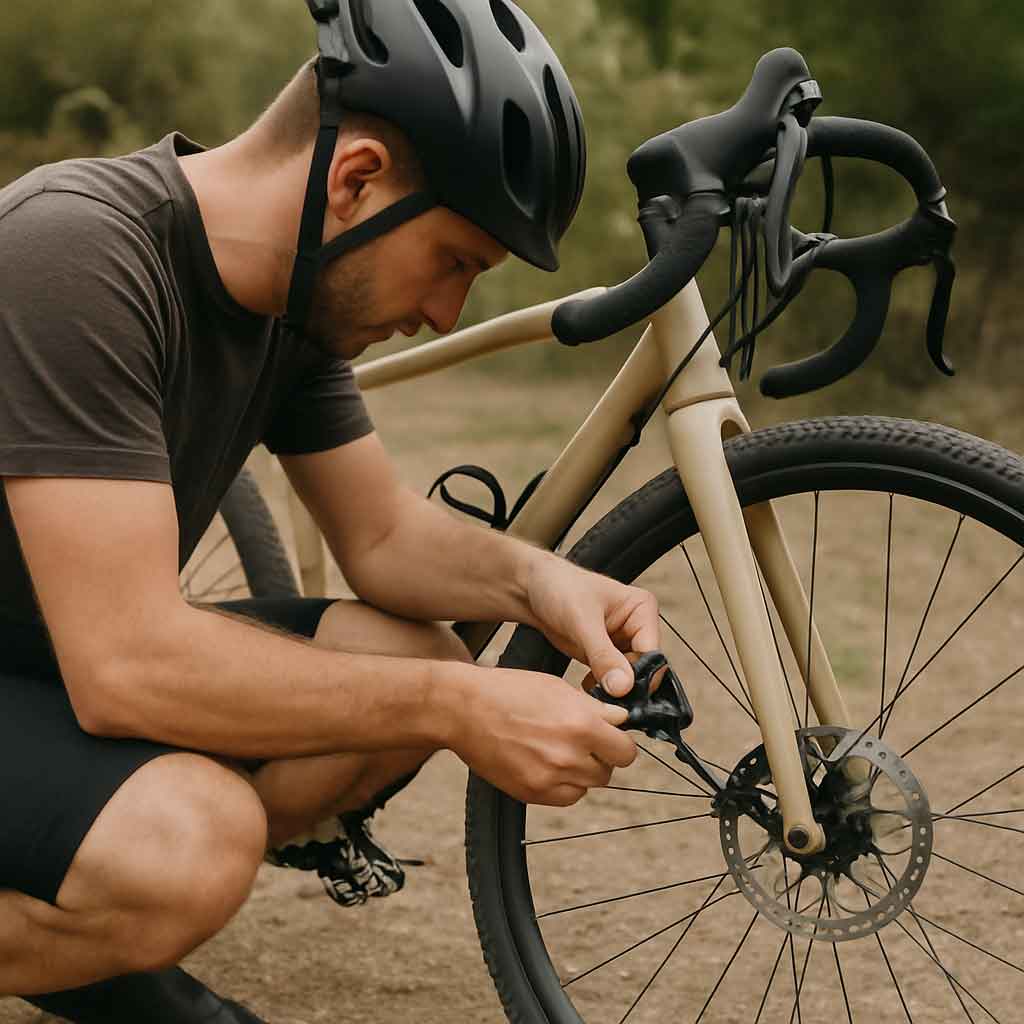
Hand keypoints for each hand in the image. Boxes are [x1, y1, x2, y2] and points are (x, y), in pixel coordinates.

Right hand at [451, 665, 637, 805]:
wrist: (463, 710)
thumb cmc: (507, 691)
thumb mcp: (557, 688)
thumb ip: (593, 709)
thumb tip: (621, 719)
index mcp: (580, 724)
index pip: (625, 751)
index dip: (619, 743)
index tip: (610, 738)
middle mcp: (569, 756)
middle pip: (608, 772)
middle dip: (600, 757)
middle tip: (581, 741)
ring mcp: (549, 778)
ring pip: (588, 786)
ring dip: (582, 772)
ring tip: (559, 750)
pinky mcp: (532, 793)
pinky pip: (566, 797)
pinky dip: (563, 785)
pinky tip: (547, 764)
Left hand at [524, 553, 660, 697]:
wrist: (530, 588)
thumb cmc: (559, 588)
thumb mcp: (582, 621)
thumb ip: (604, 655)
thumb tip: (624, 686)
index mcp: (642, 610)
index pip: (653, 653)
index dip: (640, 676)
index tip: (620, 693)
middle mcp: (637, 627)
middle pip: (643, 669)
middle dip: (625, 686)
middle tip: (605, 698)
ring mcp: (621, 643)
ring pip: (628, 679)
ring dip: (613, 690)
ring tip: (593, 692)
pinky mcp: (604, 656)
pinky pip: (612, 680)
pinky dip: (602, 689)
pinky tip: (587, 688)